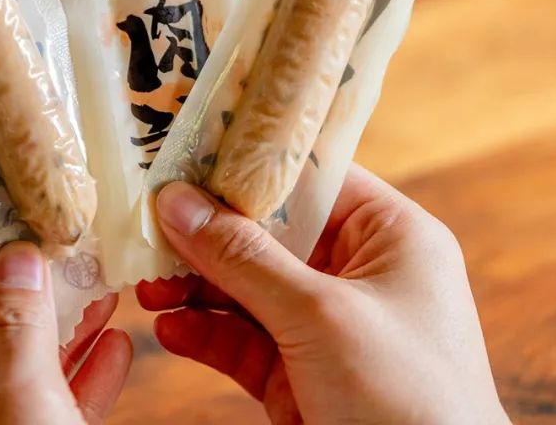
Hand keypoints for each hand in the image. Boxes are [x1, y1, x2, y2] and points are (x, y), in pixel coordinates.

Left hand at [0, 241, 131, 423]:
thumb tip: (19, 256)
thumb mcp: (18, 410)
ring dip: (61, 340)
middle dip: (29, 300)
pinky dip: (75, 389)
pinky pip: (40, 421)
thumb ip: (17, 329)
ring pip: (13, 384)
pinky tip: (114, 350)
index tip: (14, 223)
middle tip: (66, 252)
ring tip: (100, 291)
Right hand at [137, 164, 509, 424]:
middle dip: (205, 236)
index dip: (245, 167)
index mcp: (391, 237)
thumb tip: (177, 202)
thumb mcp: (322, 316)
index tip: (180, 156)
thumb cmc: (408, 400)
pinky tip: (168, 330)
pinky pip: (241, 338)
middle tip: (147, 229)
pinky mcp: (299, 373)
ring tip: (147, 286)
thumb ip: (244, 257)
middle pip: (266, 234)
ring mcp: (326, 326)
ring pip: (245, 287)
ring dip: (193, 286)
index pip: (309, 179)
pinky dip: (203, 332)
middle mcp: (358, 274)